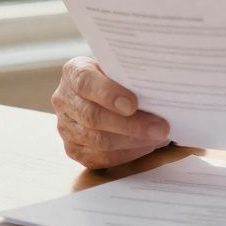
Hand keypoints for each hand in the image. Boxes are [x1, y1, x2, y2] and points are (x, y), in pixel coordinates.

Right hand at [52, 56, 170, 168]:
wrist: (103, 90)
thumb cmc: (117, 76)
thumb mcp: (120, 67)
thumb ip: (131, 76)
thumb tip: (161, 93)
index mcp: (73, 72)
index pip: (85, 82)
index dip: (108, 94)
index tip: (134, 104)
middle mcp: (64, 99)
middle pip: (93, 117)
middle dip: (131, 125)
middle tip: (160, 128)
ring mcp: (65, 127)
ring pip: (98, 141)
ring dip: (133, 142)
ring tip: (158, 138)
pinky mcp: (73, 149)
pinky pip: (100, 158)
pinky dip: (127, 154)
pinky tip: (146, 146)